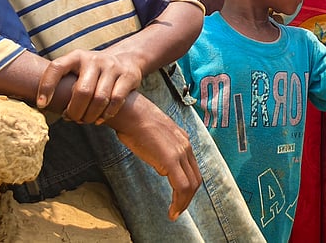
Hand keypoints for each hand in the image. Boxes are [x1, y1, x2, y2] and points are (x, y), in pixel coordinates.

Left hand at [36, 50, 144, 123]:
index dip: (46, 86)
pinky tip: (101, 119)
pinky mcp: (127, 76)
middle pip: (82, 91)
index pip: (56, 67)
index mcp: (76, 56)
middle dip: (75, 111)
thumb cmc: (93, 72)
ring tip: (85, 120)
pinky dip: (106, 114)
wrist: (126, 59)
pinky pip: (115, 100)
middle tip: (72, 119)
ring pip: (99, 99)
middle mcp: (94, 59)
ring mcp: (112, 66)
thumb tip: (43, 106)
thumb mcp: (78, 70)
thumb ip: (64, 83)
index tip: (41, 105)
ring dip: (90, 116)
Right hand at [113, 95, 200, 220]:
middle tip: (178, 210)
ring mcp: (179, 152)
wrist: (130, 112)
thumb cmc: (135, 121)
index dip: (188, 185)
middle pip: (195, 178)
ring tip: (175, 213)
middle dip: (188, 197)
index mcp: (182, 139)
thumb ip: (161, 147)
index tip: (180, 197)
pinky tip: (172, 211)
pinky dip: (179, 202)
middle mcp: (185, 146)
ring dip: (184, 203)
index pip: (192, 167)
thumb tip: (160, 163)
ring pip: (191, 185)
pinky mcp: (170, 160)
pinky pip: (182, 186)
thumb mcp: (154, 134)